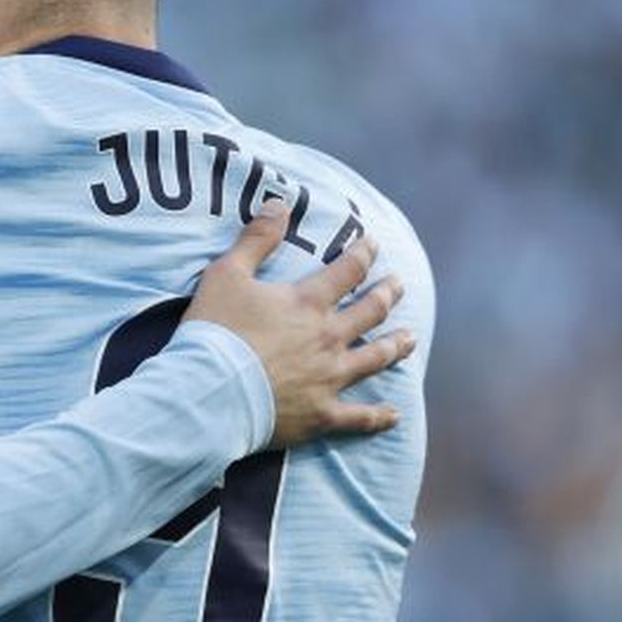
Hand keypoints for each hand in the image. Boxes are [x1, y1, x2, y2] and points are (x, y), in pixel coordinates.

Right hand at [185, 200, 413, 449]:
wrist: (211, 390)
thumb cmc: (215, 331)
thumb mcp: (227, 273)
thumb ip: (256, 239)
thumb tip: (279, 203)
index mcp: (307, 303)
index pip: (347, 271)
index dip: (363, 254)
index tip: (374, 244)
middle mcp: (328, 337)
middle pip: (370, 312)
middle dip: (387, 295)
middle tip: (399, 285)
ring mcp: (329, 378)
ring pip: (374, 359)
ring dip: (395, 347)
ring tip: (410, 338)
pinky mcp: (322, 414)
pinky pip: (359, 417)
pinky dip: (378, 417)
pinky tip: (394, 415)